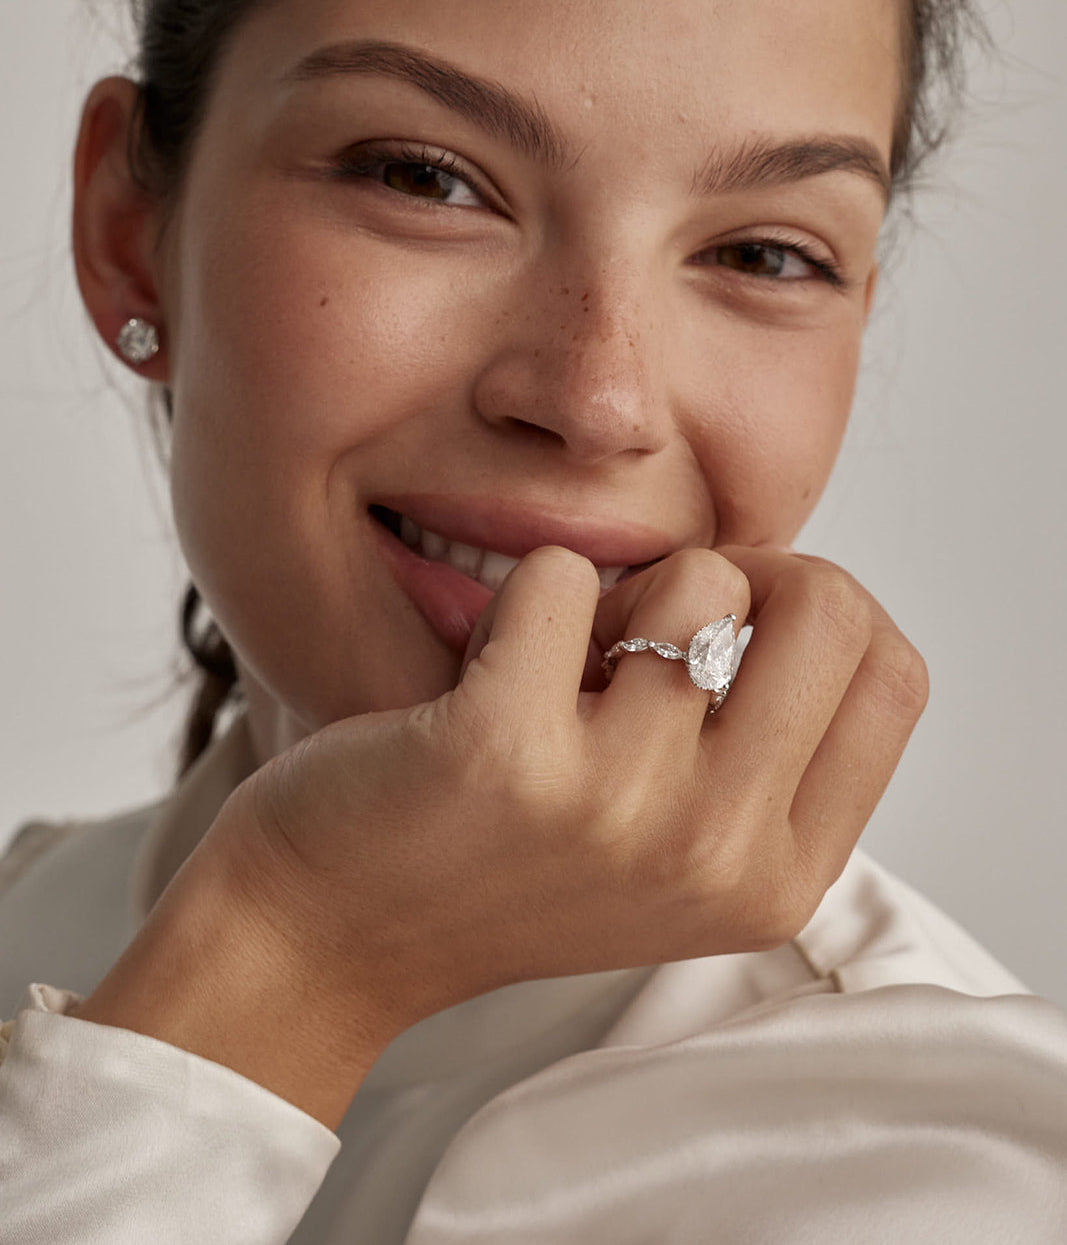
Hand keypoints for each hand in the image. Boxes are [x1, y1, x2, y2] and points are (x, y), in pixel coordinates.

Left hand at [226, 546, 925, 1019]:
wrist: (337, 933)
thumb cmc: (507, 868)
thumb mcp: (678, 853)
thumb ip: (764, 755)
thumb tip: (797, 592)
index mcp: (780, 879)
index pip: (894, 674)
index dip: (818, 613)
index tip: (738, 623)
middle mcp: (718, 853)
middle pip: (828, 605)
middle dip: (736, 581)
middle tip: (646, 630)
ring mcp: (619, 805)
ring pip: (696, 577)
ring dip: (618, 598)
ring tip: (555, 672)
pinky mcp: (509, 752)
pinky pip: (559, 575)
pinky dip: (518, 598)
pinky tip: (483, 674)